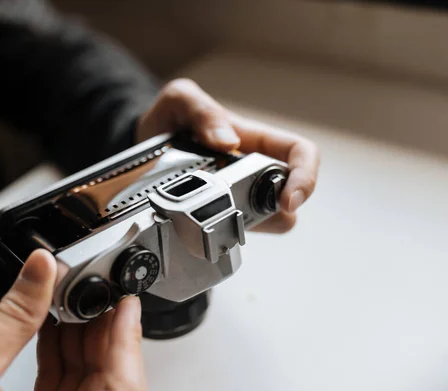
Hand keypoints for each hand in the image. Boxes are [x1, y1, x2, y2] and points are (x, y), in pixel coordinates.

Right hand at [0, 249, 146, 390]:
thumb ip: (8, 318)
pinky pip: (61, 389)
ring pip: (84, 382)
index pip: (121, 388)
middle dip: (100, 328)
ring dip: (79, 337)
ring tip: (73, 298)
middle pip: (106, 380)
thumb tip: (40, 267)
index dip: (127, 338)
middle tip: (95, 288)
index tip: (127, 299)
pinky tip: (52, 325)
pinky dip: (59, 356)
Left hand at [137, 78, 319, 232]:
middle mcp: (253, 168)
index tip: (289, 200)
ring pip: (266, 218)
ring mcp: (238, 192)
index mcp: (254, 139)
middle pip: (288, 195)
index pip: (299, 153)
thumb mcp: (181, 99)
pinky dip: (227, 232)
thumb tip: (227, 142)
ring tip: (220, 219)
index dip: (305, 176)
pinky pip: (235, 229)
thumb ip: (202, 112)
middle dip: (275, 211)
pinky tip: (206, 226)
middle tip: (245, 214)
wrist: (144, 141)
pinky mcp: (220, 212)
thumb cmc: (171, 116)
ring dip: (250, 225)